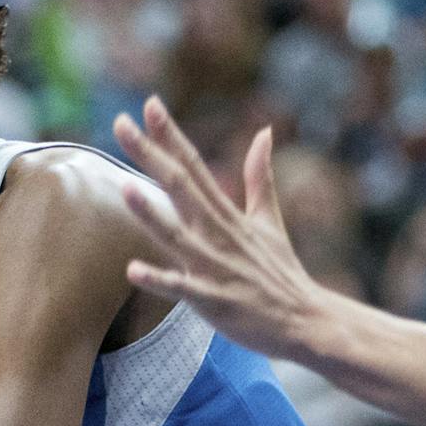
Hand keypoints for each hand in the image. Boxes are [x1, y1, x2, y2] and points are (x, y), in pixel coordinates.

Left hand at [112, 96, 332, 362]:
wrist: (305, 320)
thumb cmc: (280, 273)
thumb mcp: (269, 220)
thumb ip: (258, 177)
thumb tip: (263, 132)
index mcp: (226, 214)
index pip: (193, 164)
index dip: (170, 135)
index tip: (148, 104)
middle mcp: (217, 233)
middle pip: (179, 186)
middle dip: (150, 154)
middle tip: (120, 123)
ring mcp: (214, 266)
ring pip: (176, 235)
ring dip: (150, 213)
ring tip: (124, 187)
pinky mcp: (212, 299)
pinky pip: (180, 289)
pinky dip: (158, 279)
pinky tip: (131, 270)